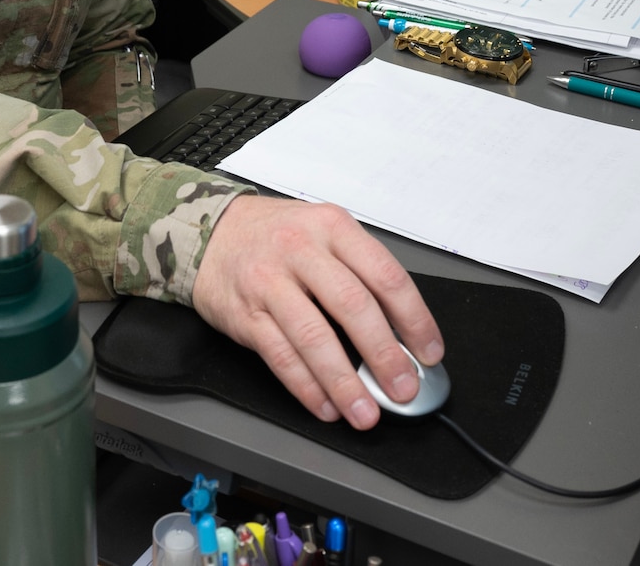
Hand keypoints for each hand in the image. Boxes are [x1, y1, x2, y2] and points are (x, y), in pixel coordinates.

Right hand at [191, 195, 442, 430]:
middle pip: (352, 306)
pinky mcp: (245, 313)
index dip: (414, 319)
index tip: (429, 353)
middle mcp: (302, 250)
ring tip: (364, 411)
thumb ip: (361, 275)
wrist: (211, 232)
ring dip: (344, 382)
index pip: (385, 275)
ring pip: (314, 337)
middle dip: (383, 355)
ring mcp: (269, 282)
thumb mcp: (324, 234)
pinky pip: (280, 355)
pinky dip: (306, 386)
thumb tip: (403, 334)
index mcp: (333, 228)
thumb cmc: (276, 236)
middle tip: (403, 388)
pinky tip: (325, 405)